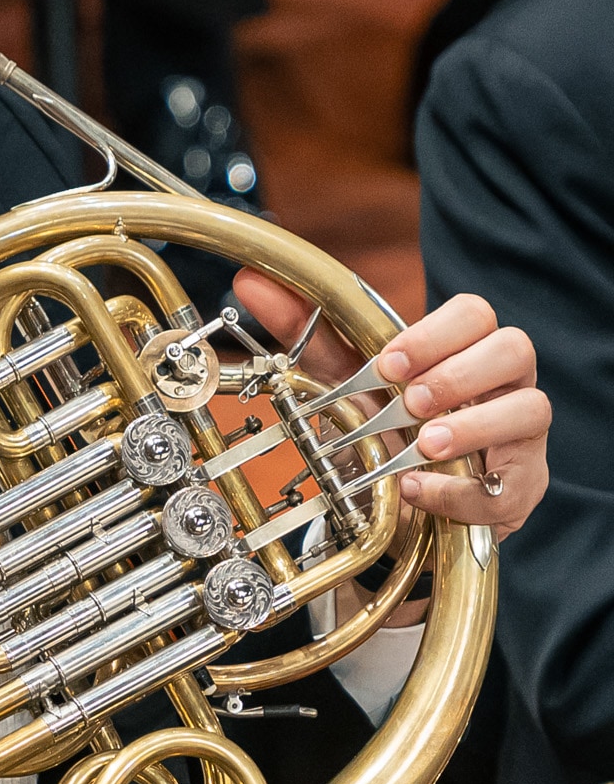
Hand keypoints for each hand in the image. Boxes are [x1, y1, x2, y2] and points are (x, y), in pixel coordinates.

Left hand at [233, 274, 550, 540]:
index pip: (475, 314)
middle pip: (516, 349)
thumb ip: (305, 333)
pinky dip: (460, 489)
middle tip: (409, 401)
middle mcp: (500, 385)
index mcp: (462, 350)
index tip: (388, 363)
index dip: (436, 333)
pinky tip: (416, 489)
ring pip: (532, 408)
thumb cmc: (382, 428)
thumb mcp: (341, 381)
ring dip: (473, 425)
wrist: (393, 501)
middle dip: (459, 373)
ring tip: (423, 443)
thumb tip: (252, 282)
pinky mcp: (518, 488)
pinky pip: (512, 484)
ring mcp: (517, 436)